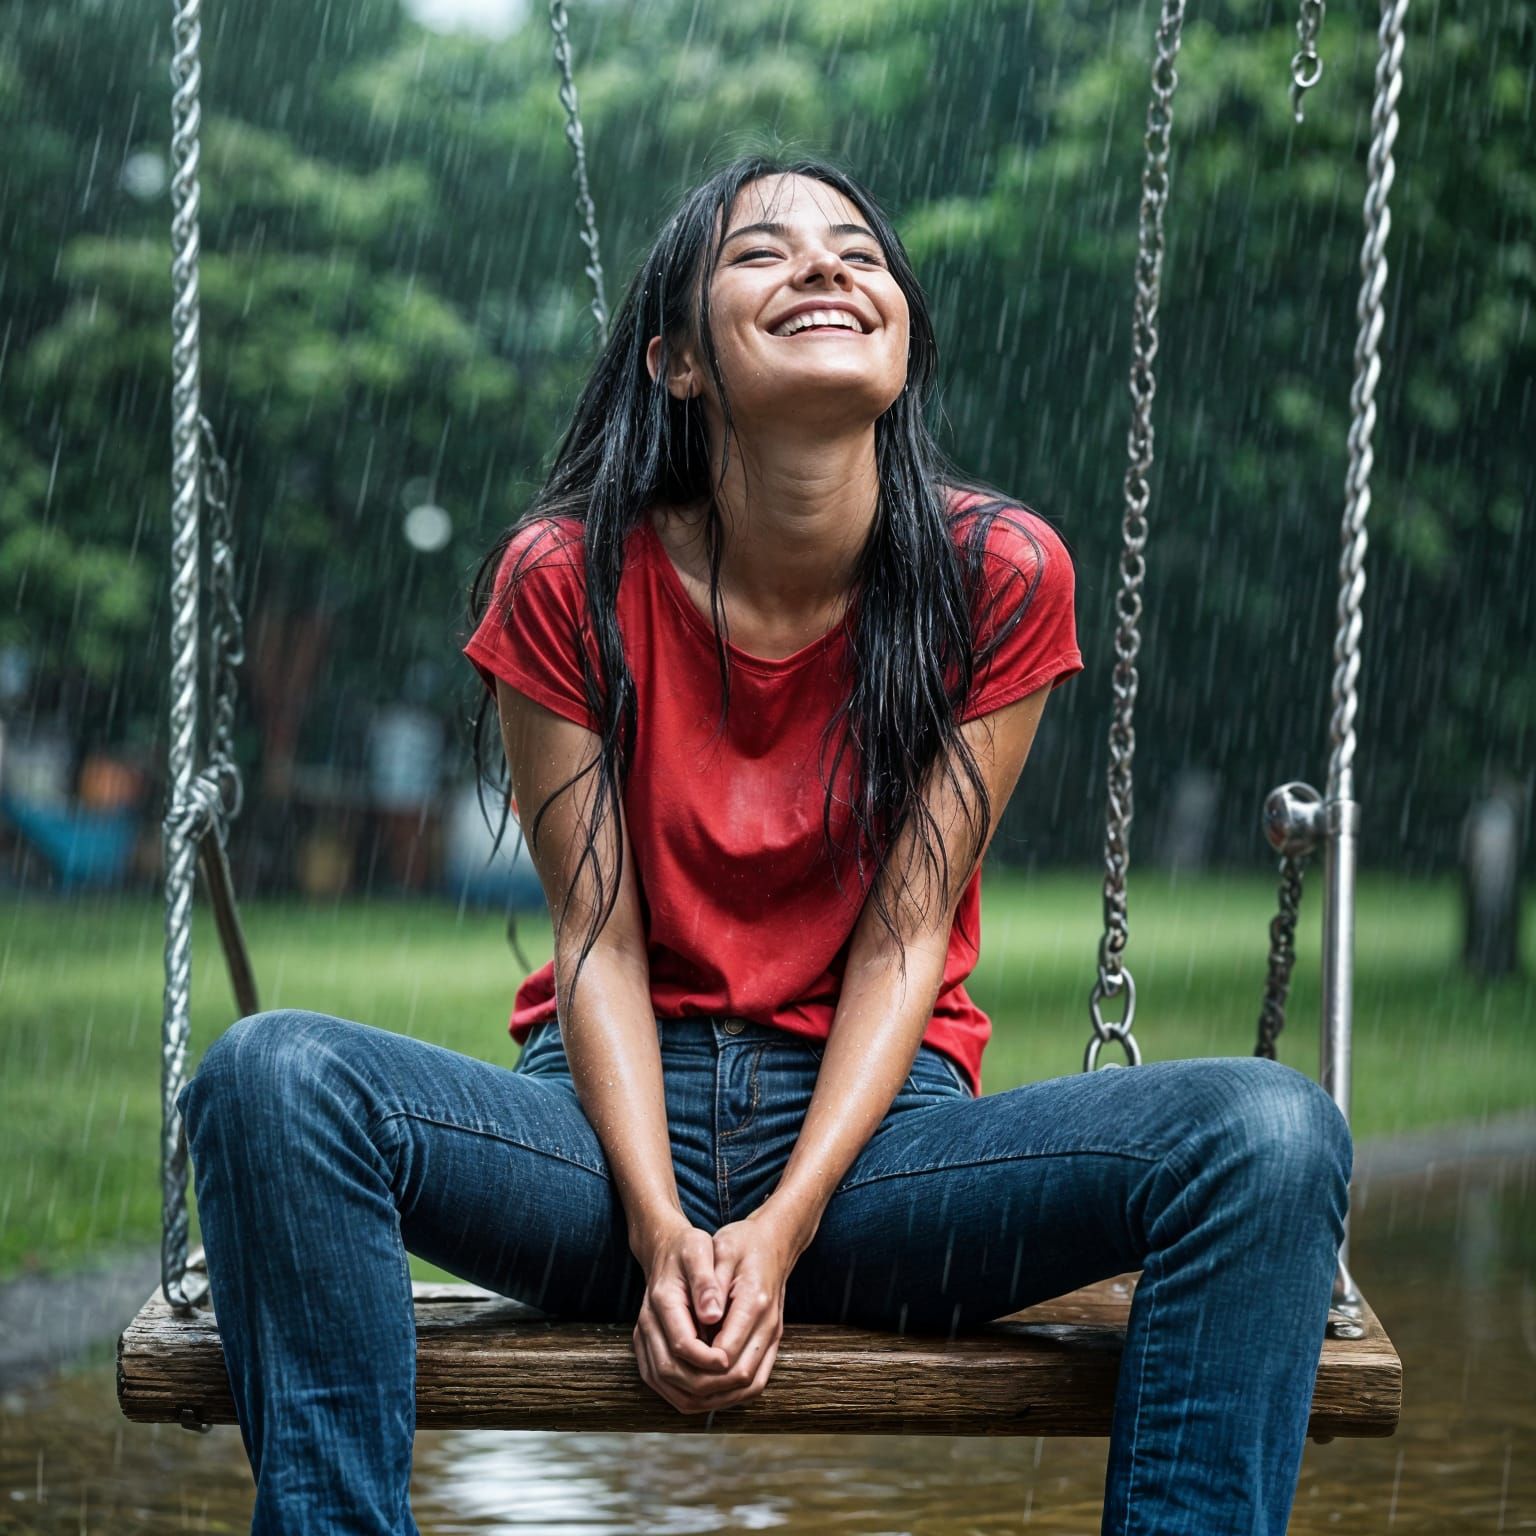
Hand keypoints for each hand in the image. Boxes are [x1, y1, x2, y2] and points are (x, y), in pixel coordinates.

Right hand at [630, 1218, 735, 1414]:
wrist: (664, 1249)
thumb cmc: (686, 1248)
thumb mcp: (699, 1250)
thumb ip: (705, 1282)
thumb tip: (713, 1314)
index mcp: (662, 1301)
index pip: (682, 1345)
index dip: (708, 1360)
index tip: (733, 1361)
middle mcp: (648, 1324)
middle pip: (670, 1372)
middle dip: (705, 1384)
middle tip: (736, 1383)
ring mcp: (645, 1339)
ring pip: (664, 1383)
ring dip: (696, 1395)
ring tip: (727, 1392)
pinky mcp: (647, 1348)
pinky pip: (661, 1382)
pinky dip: (686, 1393)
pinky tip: (711, 1390)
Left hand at [692, 1210, 795, 1411]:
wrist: (773, 1242)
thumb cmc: (743, 1244)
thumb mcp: (723, 1249)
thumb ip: (711, 1283)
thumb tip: (707, 1316)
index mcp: (754, 1301)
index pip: (728, 1351)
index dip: (700, 1365)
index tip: (675, 1359)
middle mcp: (768, 1324)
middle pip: (741, 1376)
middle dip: (705, 1386)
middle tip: (674, 1380)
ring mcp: (772, 1336)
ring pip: (751, 1385)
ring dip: (718, 1395)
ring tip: (685, 1389)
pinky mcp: (770, 1342)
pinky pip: (756, 1380)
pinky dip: (731, 1391)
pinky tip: (706, 1386)